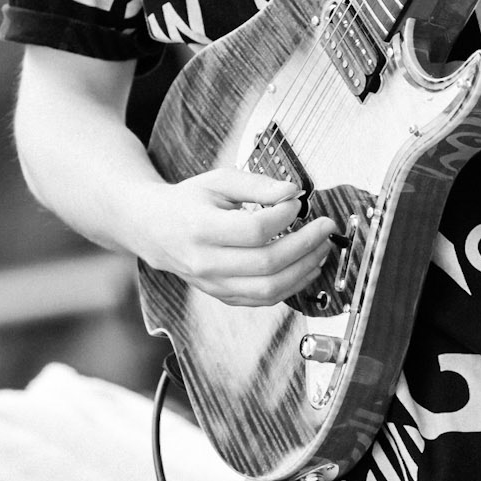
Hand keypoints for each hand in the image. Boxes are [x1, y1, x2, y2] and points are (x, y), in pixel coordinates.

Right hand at [139, 168, 336, 305]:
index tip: (298, 202)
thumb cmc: (188, 202)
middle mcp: (205, 262)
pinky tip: (306, 267)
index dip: (284, 216)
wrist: (154, 229)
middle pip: (267, 263)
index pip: (253, 230)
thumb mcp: (218, 181)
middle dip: (306, 245)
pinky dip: (291, 286)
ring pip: (269, 289)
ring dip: (304, 269)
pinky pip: (263, 300)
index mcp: (200, 228)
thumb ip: (256, 185)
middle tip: (325, 226)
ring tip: (322, 248)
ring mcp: (213, 284)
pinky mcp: (223, 296)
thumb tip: (292, 191)